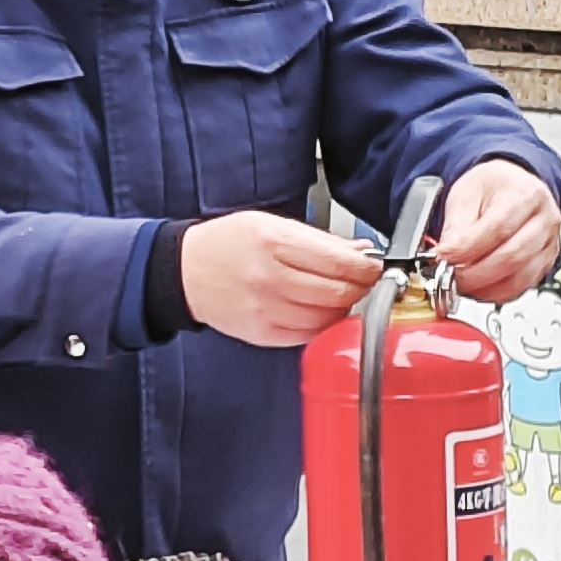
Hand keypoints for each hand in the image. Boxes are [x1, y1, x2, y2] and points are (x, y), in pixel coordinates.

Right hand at [181, 210, 390, 347]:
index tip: (374, 267)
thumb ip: (317, 238)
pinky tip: (321, 311)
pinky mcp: (262, 333)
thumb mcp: (270, 224)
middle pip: (337, 292)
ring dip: (344, 308)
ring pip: (327, 317)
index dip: (366, 267)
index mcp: (272, 242)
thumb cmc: (227, 243)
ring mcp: (265, 310)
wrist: (185, 273)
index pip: (337, 261)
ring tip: (341, 295)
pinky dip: (323, 325)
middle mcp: (269, 278)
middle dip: (361, 288)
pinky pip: (308, 335)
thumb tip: (359, 251)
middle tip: (366, 282)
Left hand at [433, 159, 560, 306]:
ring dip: (485, 288)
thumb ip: (456, 226)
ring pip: (519, 278)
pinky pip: (522, 287)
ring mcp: (549, 244)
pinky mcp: (545, 264)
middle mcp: (544, 220)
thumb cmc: (492, 188)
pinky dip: (496, 293)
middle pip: (512, 257)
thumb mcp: (466, 194)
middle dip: (475, 274)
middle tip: (449, 276)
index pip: (498, 228)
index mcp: (525, 194)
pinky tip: (478, 288)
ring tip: (461, 283)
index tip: (443, 257)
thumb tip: (447, 256)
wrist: (512, 187)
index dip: (467, 249)